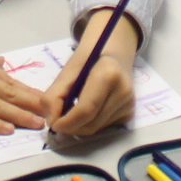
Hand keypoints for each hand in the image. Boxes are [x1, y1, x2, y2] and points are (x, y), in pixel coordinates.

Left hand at [48, 12, 139, 137]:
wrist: (113, 52)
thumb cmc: (89, 58)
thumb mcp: (68, 70)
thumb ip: (54, 95)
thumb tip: (51, 120)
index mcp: (109, 74)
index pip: (87, 109)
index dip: (68, 122)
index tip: (53, 124)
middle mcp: (124, 91)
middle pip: (91, 123)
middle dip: (71, 126)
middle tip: (57, 120)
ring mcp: (129, 104)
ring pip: (96, 128)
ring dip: (79, 126)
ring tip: (71, 111)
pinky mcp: (129, 113)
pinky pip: (103, 127)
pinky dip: (90, 123)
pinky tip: (88, 109)